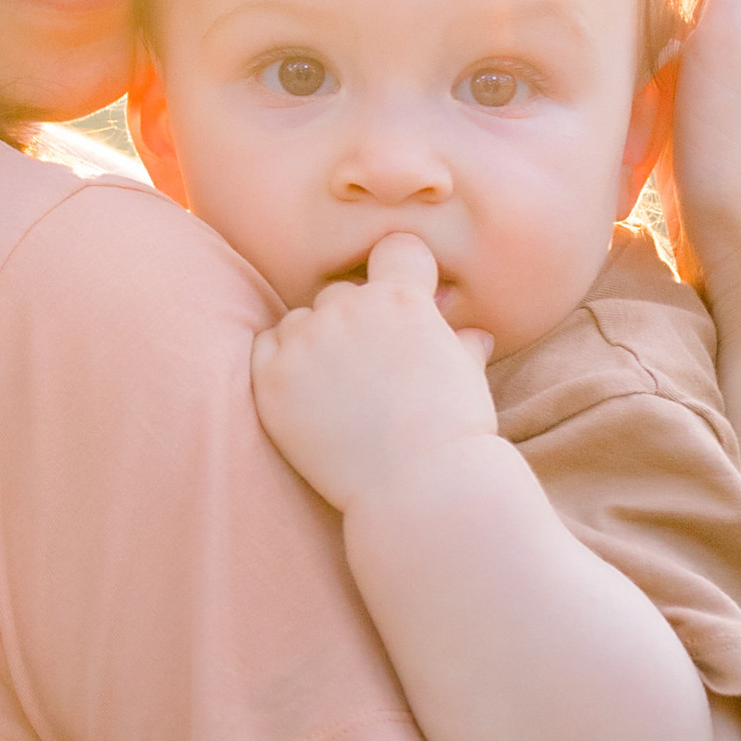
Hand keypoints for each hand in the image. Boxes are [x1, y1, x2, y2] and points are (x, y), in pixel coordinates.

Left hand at [250, 233, 497, 514]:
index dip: (402, 271)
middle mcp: (350, 310)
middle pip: (340, 292)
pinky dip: (282, 362)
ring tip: (339, 390)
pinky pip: (267, 347)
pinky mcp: (272, 379)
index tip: (404, 299)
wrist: (417, 490)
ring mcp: (307, 342)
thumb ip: (461, 347)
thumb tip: (474, 336)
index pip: (396, 250)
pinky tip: (307, 396)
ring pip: (301, 320)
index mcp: (403, 300)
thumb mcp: (468, 380)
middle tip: (369, 367)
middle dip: (354, 319)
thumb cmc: (453, 436)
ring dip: (314, 341)